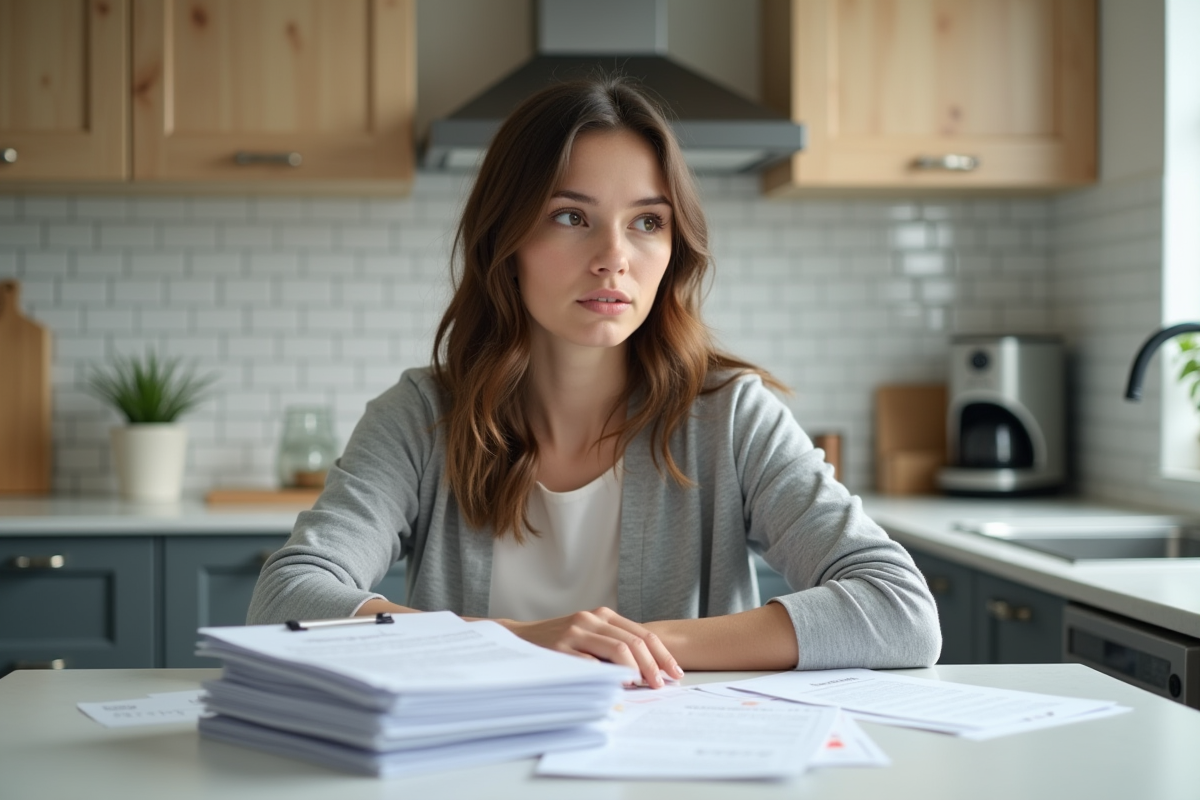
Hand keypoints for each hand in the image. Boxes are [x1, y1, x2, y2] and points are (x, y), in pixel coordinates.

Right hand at [499, 607, 683, 688]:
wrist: (518, 638)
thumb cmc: (558, 641)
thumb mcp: (588, 636)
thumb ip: (613, 645)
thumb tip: (648, 671)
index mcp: (602, 615)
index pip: (642, 634)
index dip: (662, 654)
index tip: (675, 673)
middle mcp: (591, 619)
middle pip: (634, 642)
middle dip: (654, 665)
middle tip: (663, 685)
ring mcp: (575, 632)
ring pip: (617, 649)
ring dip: (636, 670)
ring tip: (644, 686)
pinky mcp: (561, 648)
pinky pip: (591, 663)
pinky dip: (608, 676)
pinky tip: (616, 687)